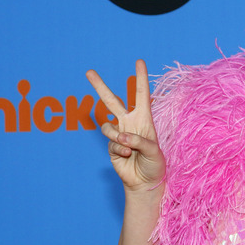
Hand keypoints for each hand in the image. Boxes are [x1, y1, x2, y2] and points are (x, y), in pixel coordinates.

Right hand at [86, 60, 164, 191]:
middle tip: (89, 72)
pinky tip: (128, 156)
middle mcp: (129, 123)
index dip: (141, 78)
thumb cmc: (155, 165)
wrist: (145, 183)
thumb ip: (139, 141)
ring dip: (116, 135)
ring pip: (106, 125)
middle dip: (100, 86)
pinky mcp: (111, 146)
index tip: (139, 61)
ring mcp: (118, 134)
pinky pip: (111, 143)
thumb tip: (121, 135)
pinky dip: (120, 149)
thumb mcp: (154, 151)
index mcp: (144, 119)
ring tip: (129, 147)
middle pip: (111, 101)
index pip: (141, 95)